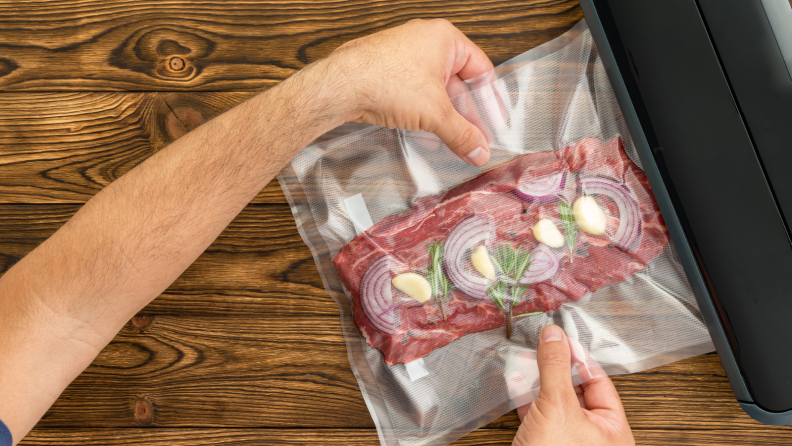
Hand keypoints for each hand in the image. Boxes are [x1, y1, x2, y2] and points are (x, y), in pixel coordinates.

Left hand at [324, 19, 493, 165]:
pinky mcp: (385, 73)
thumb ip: (462, 134)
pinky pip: (413, 95)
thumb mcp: (435, 113)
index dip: (489, 100)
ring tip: (451, 142)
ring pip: (434, 92)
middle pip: (456, 83)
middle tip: (474, 139)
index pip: (480, 70)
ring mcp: (402, 57)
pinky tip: (425, 137)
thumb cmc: (384, 80)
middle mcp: (424, 42)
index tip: (494, 123)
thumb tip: (479, 149)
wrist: (339, 86)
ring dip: (444, 119)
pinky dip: (422, 115)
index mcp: (444, 38)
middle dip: (465, 115)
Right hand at [513, 325, 634, 445]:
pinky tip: (516, 382)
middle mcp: (594, 437)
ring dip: (537, 380)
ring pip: (554, 401)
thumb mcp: (556, 406)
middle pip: (575, 389)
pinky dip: (526, 398)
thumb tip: (554, 336)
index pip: (599, 381)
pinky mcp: (544, 445)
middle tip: (541, 346)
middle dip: (554, 367)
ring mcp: (568, 442)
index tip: (559, 337)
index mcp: (613, 431)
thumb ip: (555, 367)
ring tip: (524, 360)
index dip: (578, 356)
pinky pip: (538, 415)